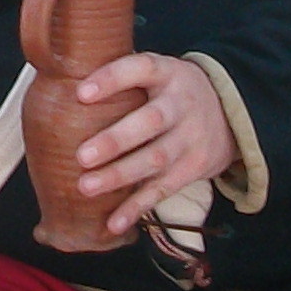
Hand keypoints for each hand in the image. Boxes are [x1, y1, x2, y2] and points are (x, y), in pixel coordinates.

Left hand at [68, 53, 234, 233]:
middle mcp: (181, 104)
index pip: (141, 68)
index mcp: (167, 73)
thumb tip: (60, 81)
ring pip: (156, 158)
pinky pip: (163, 189)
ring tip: (86, 187)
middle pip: (151, 121)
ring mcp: (190, 137)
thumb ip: (122, 76)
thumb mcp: (158, 72)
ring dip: (119, 176)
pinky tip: (113, 222)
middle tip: (82, 156)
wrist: (230, 113)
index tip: (81, 93)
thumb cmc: (172, 92)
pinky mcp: (194, 167)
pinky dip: (137, 207)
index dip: (112, 79)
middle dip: (115, 140)